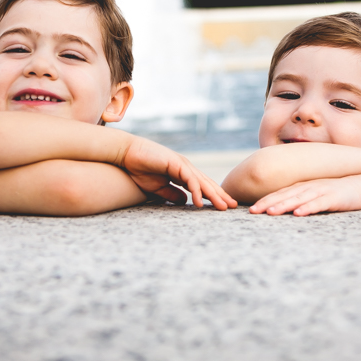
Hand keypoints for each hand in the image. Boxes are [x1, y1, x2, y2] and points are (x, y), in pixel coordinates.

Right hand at [120, 136, 236, 209]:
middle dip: (220, 195)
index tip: (224, 206)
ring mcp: (182, 164)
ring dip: (214, 195)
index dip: (214, 196)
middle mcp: (186, 168)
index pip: (202, 186)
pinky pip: (189, 180)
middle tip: (233, 207)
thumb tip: (184, 202)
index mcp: (182, 173)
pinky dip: (196, 191)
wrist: (127, 154)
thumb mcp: (158, 187)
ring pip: (202, 182)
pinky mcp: (176, 163)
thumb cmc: (140, 168)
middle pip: (207, 184)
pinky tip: (200, 202)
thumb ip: (171, 194)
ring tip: (223, 207)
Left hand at [249, 176, 360, 216]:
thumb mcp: (313, 194)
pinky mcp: (332, 198)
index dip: (265, 201)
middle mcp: (308, 188)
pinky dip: (308, 208)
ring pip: (298, 199)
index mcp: (302, 188)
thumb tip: (281, 208)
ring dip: (284, 205)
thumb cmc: (333, 193)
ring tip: (270, 212)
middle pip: (285, 196)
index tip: (251, 210)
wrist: (359, 186)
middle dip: (268, 203)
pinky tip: (299, 214)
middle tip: (253, 211)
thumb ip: (299, 199)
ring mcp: (320, 192)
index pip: (280, 194)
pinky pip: (318, 204)